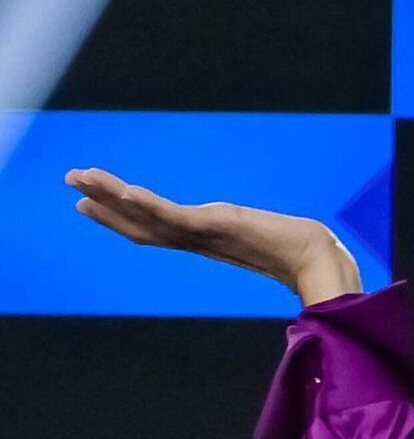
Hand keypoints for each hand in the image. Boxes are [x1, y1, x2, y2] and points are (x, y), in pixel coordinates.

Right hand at [65, 167, 361, 303]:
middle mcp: (198, 239)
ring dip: (111, 196)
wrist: (317, 259)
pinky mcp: (216, 226)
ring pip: (147, 215)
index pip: (153, 228)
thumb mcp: (258, 234)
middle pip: (140, 223)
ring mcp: (204, 233)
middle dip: (104, 203)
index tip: (92, 201)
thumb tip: (242, 227)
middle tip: (71, 183)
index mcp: (204, 239)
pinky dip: (146, 204)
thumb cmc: (297, 250)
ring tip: (80, 179)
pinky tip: (124, 191)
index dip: (121, 216)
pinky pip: (172, 215)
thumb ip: (243, 232)